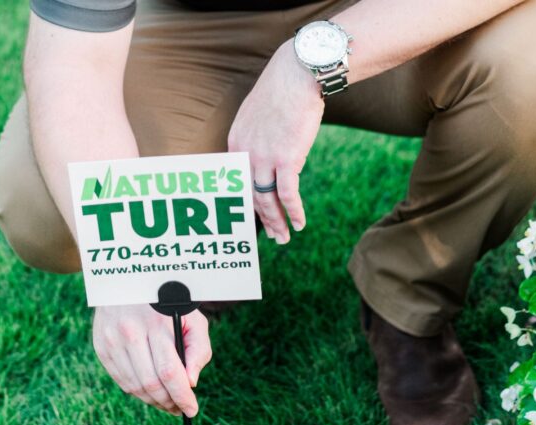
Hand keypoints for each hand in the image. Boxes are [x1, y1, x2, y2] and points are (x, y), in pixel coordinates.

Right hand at [92, 305, 211, 416]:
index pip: (170, 372)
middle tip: (179, 409)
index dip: (181, 397)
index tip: (191, 410)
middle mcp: (130, 332)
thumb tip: (191, 383)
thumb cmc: (169, 302)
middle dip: (168, 402)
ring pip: (134, 386)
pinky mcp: (101, 345)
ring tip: (167, 403)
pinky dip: (137, 391)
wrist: (128, 279)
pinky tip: (150, 391)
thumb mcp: (192, 318)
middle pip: (151, 383)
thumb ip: (198, 350)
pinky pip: (120, 379)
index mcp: (157, 323)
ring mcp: (112, 339)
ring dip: (153, 401)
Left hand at [228, 40, 324, 243]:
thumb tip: (270, 149)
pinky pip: (288, 194)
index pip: (238, 180)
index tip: (257, 215)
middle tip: (273, 236)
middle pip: (250, 196)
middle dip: (263, 220)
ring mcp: (264, 158)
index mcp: (235, 142)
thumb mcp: (259, 114)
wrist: (297, 75)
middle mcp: (245, 154)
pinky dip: (294, 212)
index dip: (248, 202)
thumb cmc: (283, 90)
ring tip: (284, 237)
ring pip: (267, 200)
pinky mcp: (286, 160)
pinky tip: (300, 223)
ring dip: (277, 222)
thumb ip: (258, 136)